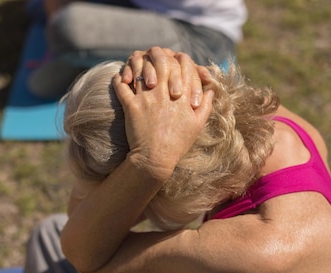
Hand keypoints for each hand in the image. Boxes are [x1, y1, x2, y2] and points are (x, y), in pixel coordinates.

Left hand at [113, 47, 212, 178]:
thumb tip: (210, 90)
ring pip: (140, 69)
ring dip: (136, 63)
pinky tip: (120, 77)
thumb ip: (206, 104)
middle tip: (150, 55)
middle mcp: (164, 92)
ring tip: (134, 63)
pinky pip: (121, 85)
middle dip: (156, 54)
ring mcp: (146, 98)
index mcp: (182, 94)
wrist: (155, 160)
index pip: (182, 62)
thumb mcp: (198, 124)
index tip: (172, 58)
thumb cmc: (178, 143)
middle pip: (161, 60)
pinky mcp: (131, 106)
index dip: (178, 57)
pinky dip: (119, 79)